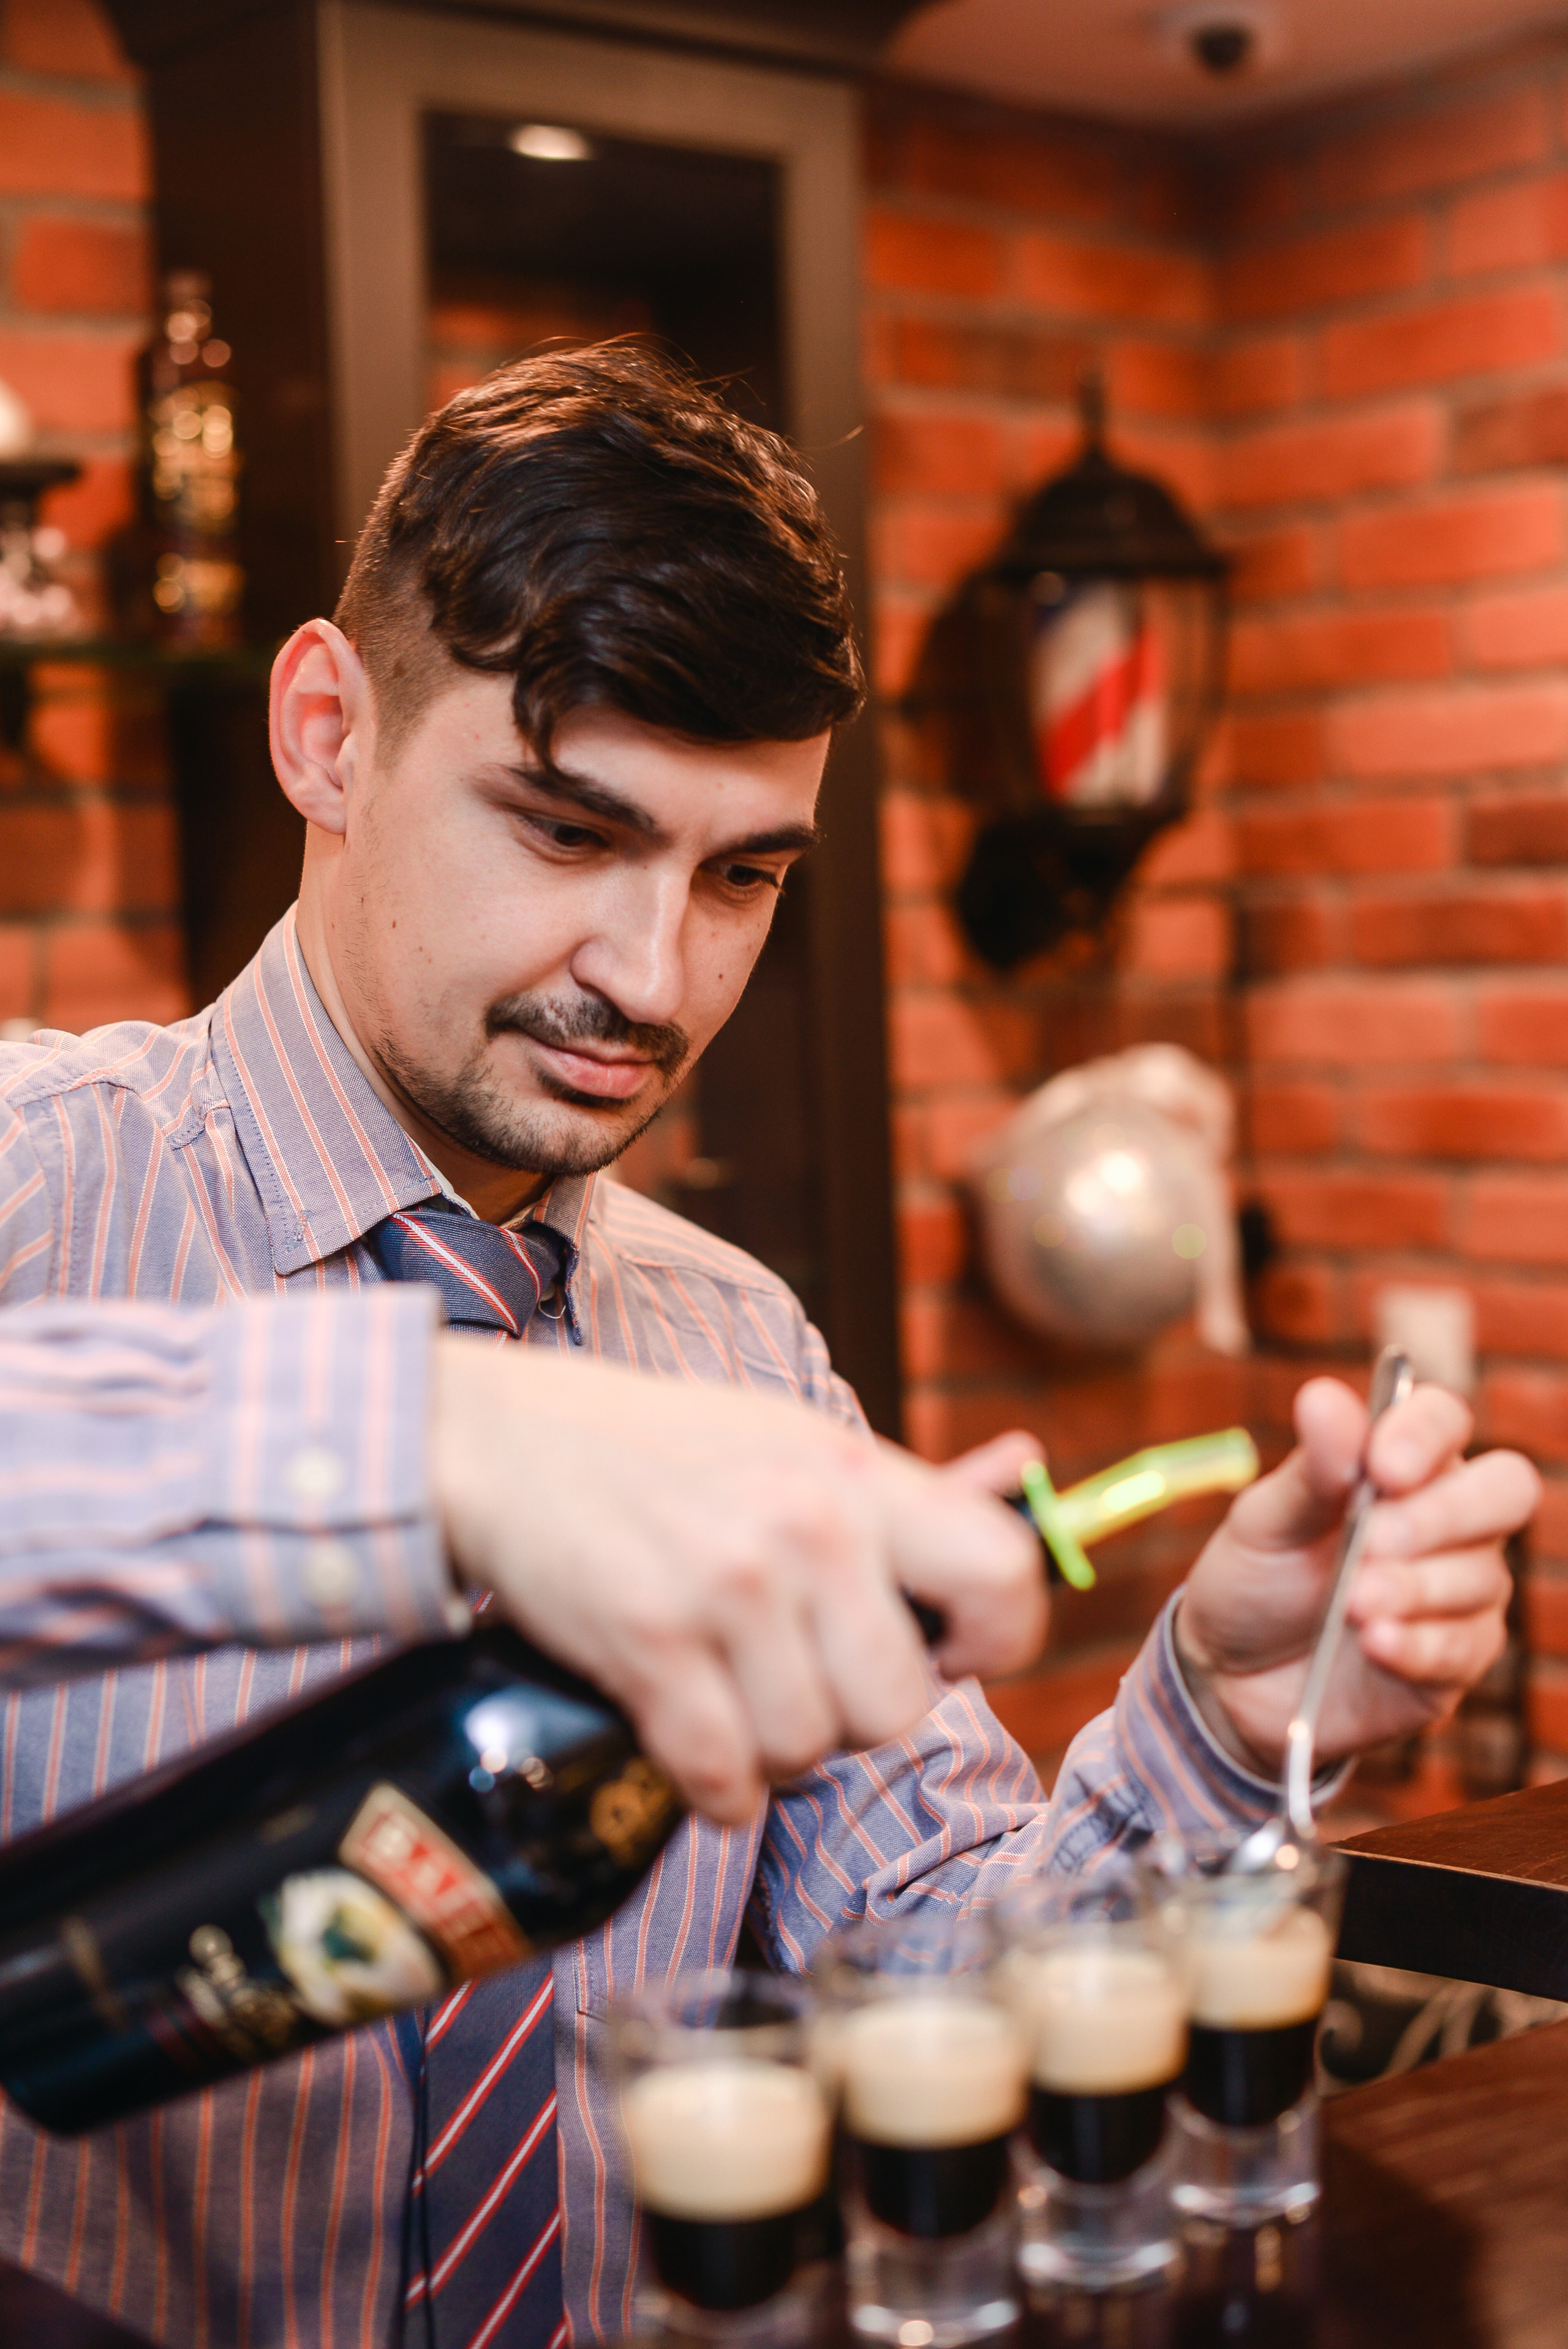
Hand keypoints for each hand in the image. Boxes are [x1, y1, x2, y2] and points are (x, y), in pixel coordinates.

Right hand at [429, 1341, 1043, 1824]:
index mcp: (858, 1473)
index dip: (994, 1638)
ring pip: (809, 1753)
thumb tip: (1030, 1468)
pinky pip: (724, 1778)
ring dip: (770, 1749)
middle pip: (900, 1708)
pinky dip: (711, 1784)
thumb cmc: (663, 1453)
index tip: (941, 1651)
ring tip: (727, 1689)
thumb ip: (902, 1489)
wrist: (509, 1442)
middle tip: (800, 1677)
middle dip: (851, 1718)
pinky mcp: (651, 1642)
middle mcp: (810, 1527)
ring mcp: (730, 1587)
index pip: (1004, 1571)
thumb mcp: (792, 1442)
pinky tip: (686, 1731)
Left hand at [1175, 1378, 1538, 1775]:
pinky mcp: (1456, 1658)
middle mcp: (1449, 1519)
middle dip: (1441, 1515)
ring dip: (1413, 1588)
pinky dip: (1416, 1644)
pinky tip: (1374, 1643)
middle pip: (1504, 1490)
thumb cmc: (1257, 1578)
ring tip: (1351, 1605)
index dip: (1424, 1436)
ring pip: (1480, 1576)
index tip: (1382, 1466)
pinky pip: (1462, 1647)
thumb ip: (1308, 1468)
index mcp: (1402, 1464)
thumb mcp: (1265, 1520)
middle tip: (1371, 1540)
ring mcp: (1462, 1589)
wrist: (1233, 1673)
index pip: (1445, 1421)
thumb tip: (1323, 1396)